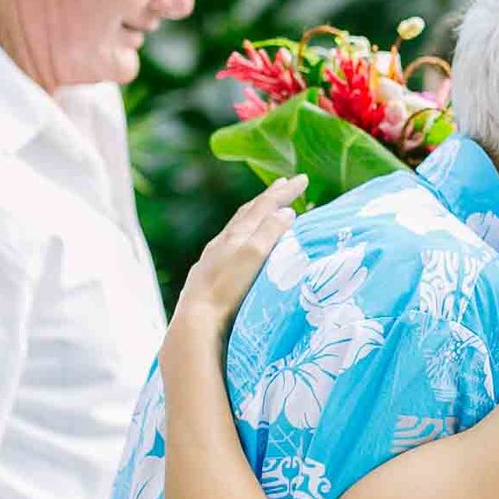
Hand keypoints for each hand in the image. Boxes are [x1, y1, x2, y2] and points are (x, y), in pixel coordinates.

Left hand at [172, 176, 304, 332]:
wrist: (196, 319)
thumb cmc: (227, 289)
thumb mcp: (253, 256)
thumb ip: (269, 232)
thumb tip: (286, 211)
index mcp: (237, 234)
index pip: (264, 206)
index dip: (284, 192)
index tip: (302, 178)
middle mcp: (223, 241)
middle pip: (248, 212)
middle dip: (268, 197)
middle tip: (283, 183)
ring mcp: (213, 257)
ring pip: (236, 227)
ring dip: (253, 215)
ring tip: (263, 209)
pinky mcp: (207, 274)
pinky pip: (228, 244)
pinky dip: (241, 235)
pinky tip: (238, 243)